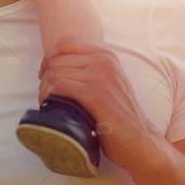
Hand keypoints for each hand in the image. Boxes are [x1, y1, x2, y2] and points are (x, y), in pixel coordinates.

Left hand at [37, 36, 161, 174]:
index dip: (49, 57)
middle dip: (45, 75)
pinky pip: (59, 86)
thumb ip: (91, 70)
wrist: (139, 141)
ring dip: (44, 87)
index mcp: (107, 56)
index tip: (45, 74)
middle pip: (58, 58)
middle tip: (45, 93)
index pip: (66, 43)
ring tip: (46, 101)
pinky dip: (48, 95)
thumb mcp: (109, 83)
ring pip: (55, 72)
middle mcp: (105, 61)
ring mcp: (101, 76)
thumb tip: (57, 67)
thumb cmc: (119, 117)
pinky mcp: (95, 94)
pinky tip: (48, 104)